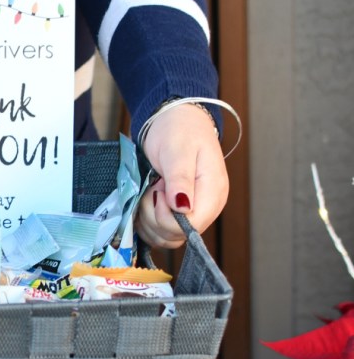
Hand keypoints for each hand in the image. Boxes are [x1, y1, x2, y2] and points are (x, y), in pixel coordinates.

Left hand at [136, 103, 228, 248]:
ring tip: (151, 191)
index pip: (190, 226)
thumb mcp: (177, 152)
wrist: (175, 120)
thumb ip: (179, 179)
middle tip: (152, 188)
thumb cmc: (178, 131)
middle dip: (154, 216)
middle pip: (176, 235)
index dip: (166, 216)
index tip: (158, 190)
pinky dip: (146, 221)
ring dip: (148, 219)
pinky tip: (147, 200)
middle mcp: (206, 208)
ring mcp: (192, 213)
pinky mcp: (178, 214)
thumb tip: (182, 208)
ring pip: (165, 238)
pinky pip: (160, 232)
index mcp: (213, 193)